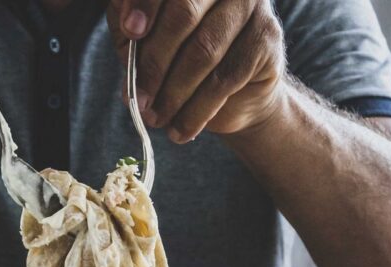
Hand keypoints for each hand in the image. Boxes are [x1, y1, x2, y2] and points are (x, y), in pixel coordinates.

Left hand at [108, 0, 285, 142]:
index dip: (146, 4)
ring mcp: (250, 5)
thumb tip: (125, 28)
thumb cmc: (183, 62)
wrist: (236, 96)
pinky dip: (196, 111)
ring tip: (155, 119)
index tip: (131, 31)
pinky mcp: (265, 37)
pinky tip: (180, 130)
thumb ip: (132, 31)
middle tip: (139, 100)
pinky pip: (225, 78)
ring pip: (204, 50)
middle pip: (183, 13)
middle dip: (155, 62)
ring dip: (173, 94)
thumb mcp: (148, 45)